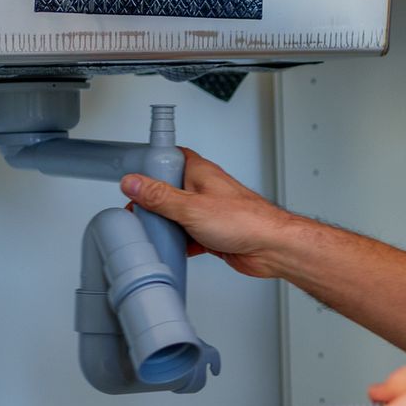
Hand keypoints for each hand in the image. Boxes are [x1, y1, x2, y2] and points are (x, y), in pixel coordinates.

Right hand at [120, 149, 298, 277]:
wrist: (272, 247)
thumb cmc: (245, 220)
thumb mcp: (191, 207)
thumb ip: (159, 196)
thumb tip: (133, 183)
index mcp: (199, 172)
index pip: (170, 157)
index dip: (151, 164)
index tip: (133, 175)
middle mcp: (204, 189)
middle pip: (170, 189)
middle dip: (154, 202)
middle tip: (139, 212)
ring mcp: (209, 211)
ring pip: (178, 214)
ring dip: (167, 224)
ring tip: (152, 232)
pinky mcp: (213, 232)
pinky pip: (189, 235)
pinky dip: (179, 242)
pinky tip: (173, 248)